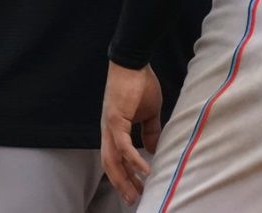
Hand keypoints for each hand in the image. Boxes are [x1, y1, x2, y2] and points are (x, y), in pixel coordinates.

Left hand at [101, 62, 162, 205]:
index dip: (124, 176)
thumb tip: (153, 149)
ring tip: (136, 191)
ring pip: (113, 160)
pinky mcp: (115, 119)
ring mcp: (110, 126)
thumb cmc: (140, 84)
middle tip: (134, 199)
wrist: (133, 62)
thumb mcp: (149, 112)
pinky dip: (133, 159)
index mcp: (114, 130)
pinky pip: (123, 145)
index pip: (116, 159)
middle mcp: (108, 132)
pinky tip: (144, 169)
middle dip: (122, 184)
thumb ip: (150, 131)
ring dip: (124, 178)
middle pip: (111, 165)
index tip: (135, 190)